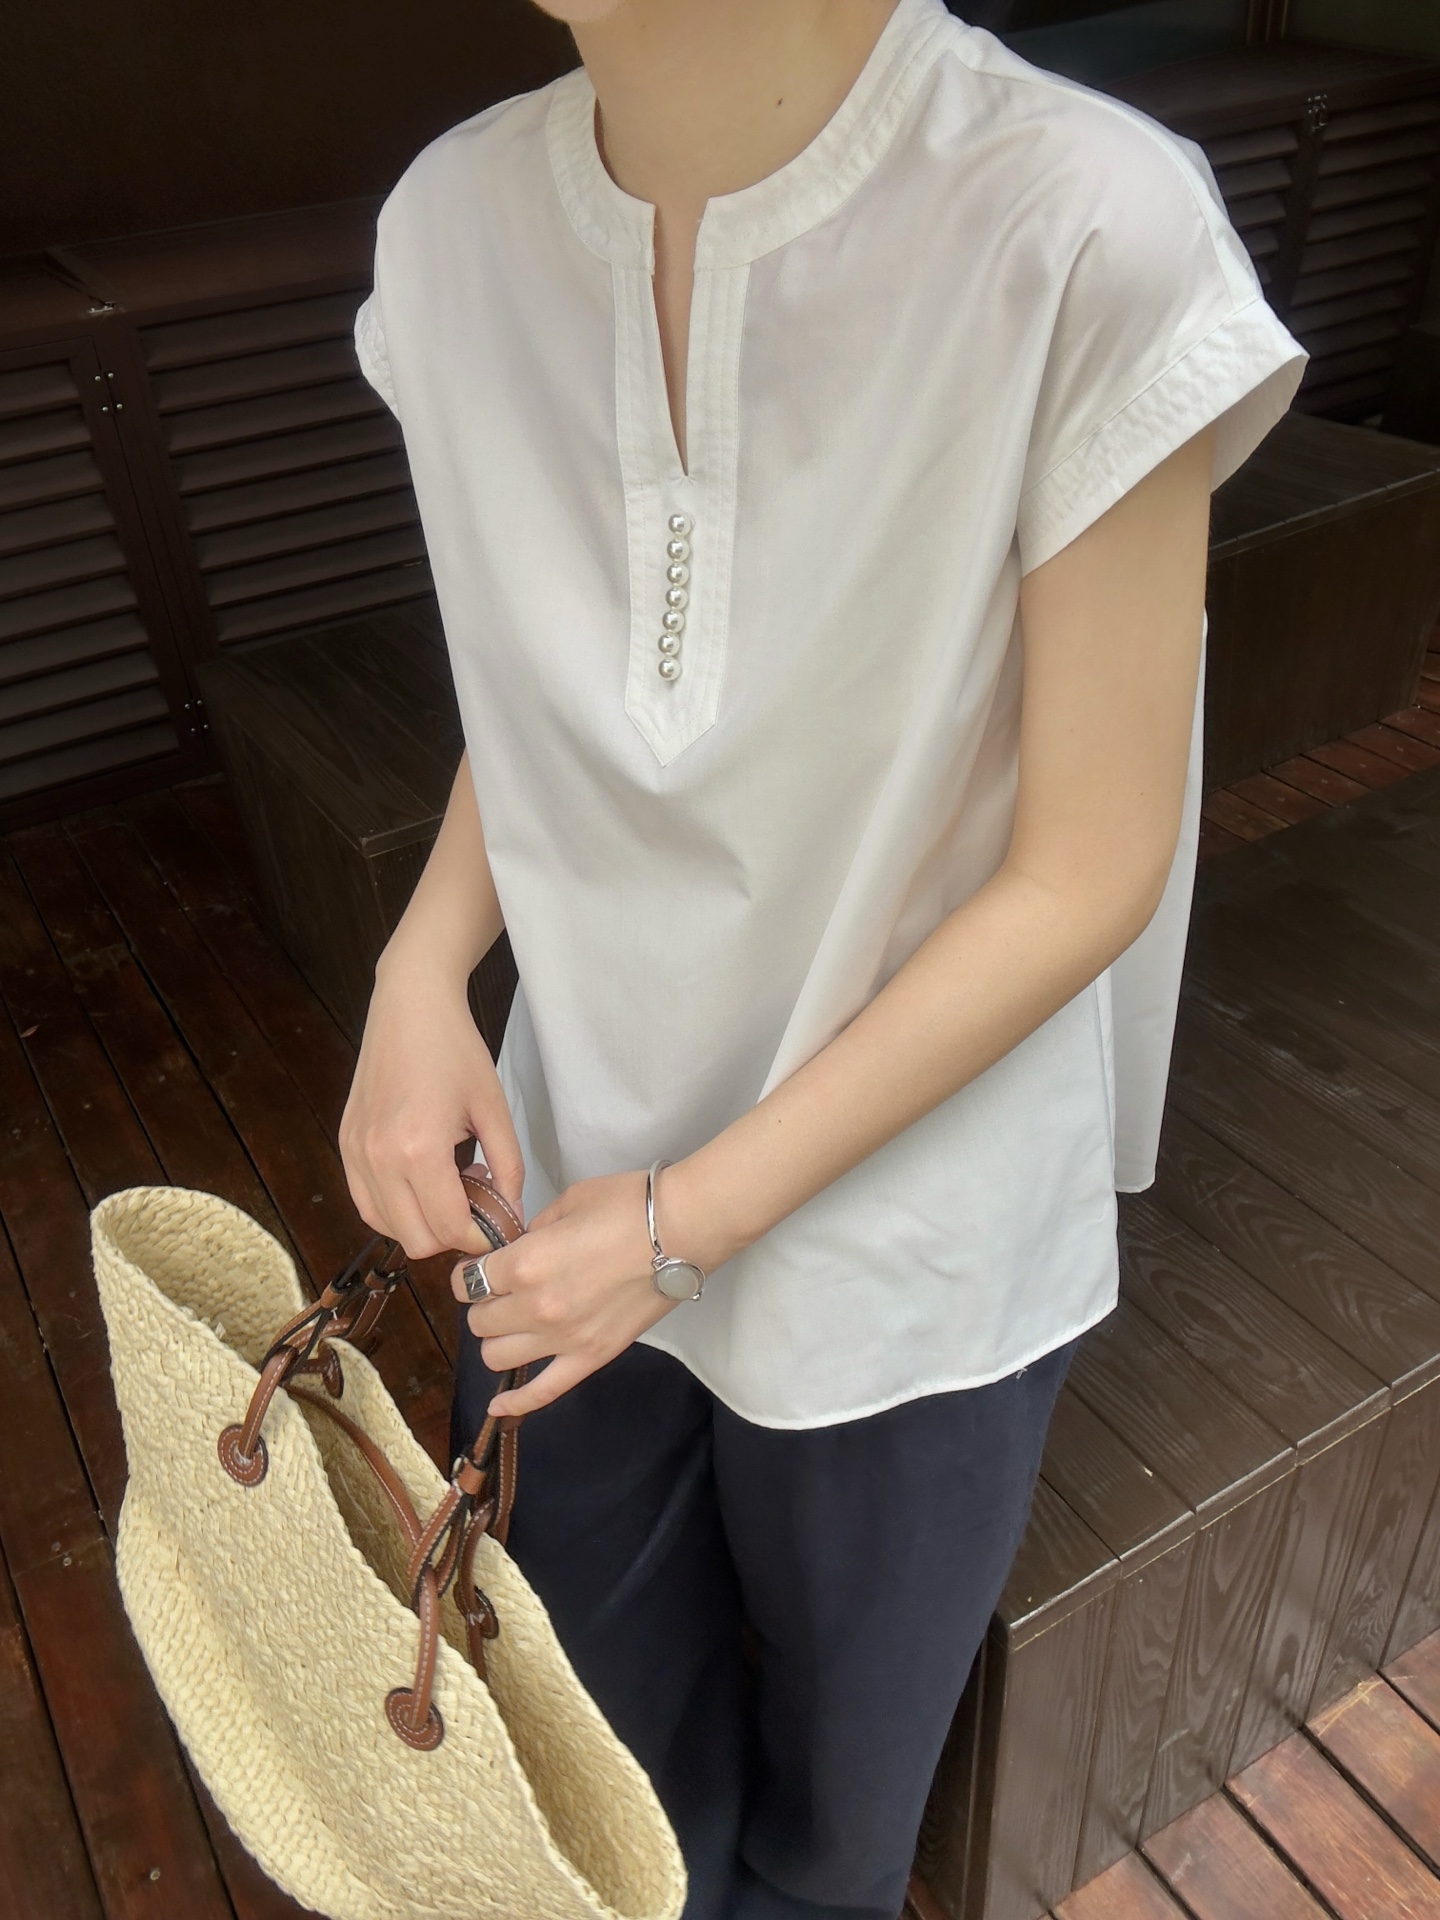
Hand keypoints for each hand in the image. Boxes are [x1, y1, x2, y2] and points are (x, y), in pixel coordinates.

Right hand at [340, 958, 523, 1260]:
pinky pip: (366, 1203)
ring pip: (387, 1228)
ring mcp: (356, 1153)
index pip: (448, 1228)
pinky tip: (422, 1182)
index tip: (499, 1224)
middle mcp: (379, 1158)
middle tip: (476, 1206)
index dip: (479, 1237)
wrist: (410, 1006)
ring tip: (450, 1188)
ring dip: (421, 1224)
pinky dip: (395, 1209)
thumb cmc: (456, 1050)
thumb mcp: (494, 1108)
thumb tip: (512, 1213)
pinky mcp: (346, 1145)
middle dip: (451, 1235)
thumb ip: (508, 1167)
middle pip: (416, 1240)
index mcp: (419, 1149)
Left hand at [450, 1171, 680, 1415]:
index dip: (470, 1272)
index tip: (481, 1267)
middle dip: (484, 1304)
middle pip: (479, 1321)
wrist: (683, 1228)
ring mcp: (563, 1339)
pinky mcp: (591, 1357)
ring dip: (498, 1339)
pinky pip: (541, 1393)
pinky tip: (498, 1407)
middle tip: (502, 1290)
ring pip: (497, 1357)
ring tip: (515, 1323)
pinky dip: (515, 1404)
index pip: (468, 1281)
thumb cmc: (627, 1205)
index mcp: (524, 1263)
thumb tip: (519, 1248)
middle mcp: (535, 1307)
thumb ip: (533, 1231)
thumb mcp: (568, 1202)